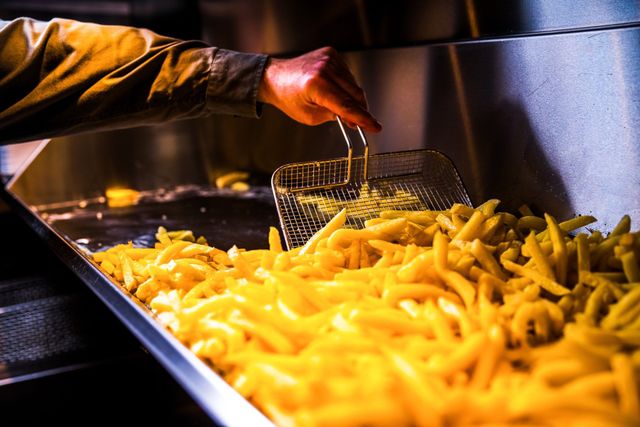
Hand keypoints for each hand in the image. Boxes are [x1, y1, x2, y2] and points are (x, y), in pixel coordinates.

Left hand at [257, 47, 381, 132]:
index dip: (363, 118)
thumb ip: (334, 117)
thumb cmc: (288, 97)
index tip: (375, 127)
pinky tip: (336, 91)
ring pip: (354, 85)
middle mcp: (324, 68)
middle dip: (359, 110)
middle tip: (358, 123)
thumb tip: (353, 118)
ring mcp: (329, 58)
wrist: (275, 77)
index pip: (346, 105)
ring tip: (338, 106)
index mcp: (316, 85)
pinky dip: (347, 86)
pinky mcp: (332, 54)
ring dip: (352, 98)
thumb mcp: (310, 116)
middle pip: (355, 94)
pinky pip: (348, 75)